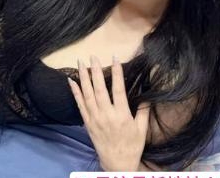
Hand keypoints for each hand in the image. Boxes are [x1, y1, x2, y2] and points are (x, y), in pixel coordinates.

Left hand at [68, 55, 150, 171]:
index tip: (115, 58)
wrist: (117, 163)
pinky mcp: (87, 123)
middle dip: (95, 71)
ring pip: (87, 95)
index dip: (116, 72)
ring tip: (80, 63)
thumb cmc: (132, 146)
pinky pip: (80, 105)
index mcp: (122, 115)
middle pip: (99, 89)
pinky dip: (75, 92)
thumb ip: (143, 111)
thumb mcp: (142, 130)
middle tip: (93, 57)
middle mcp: (106, 115)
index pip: (118, 89)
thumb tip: (147, 95)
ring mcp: (95, 119)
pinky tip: (72, 81)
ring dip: (83, 78)